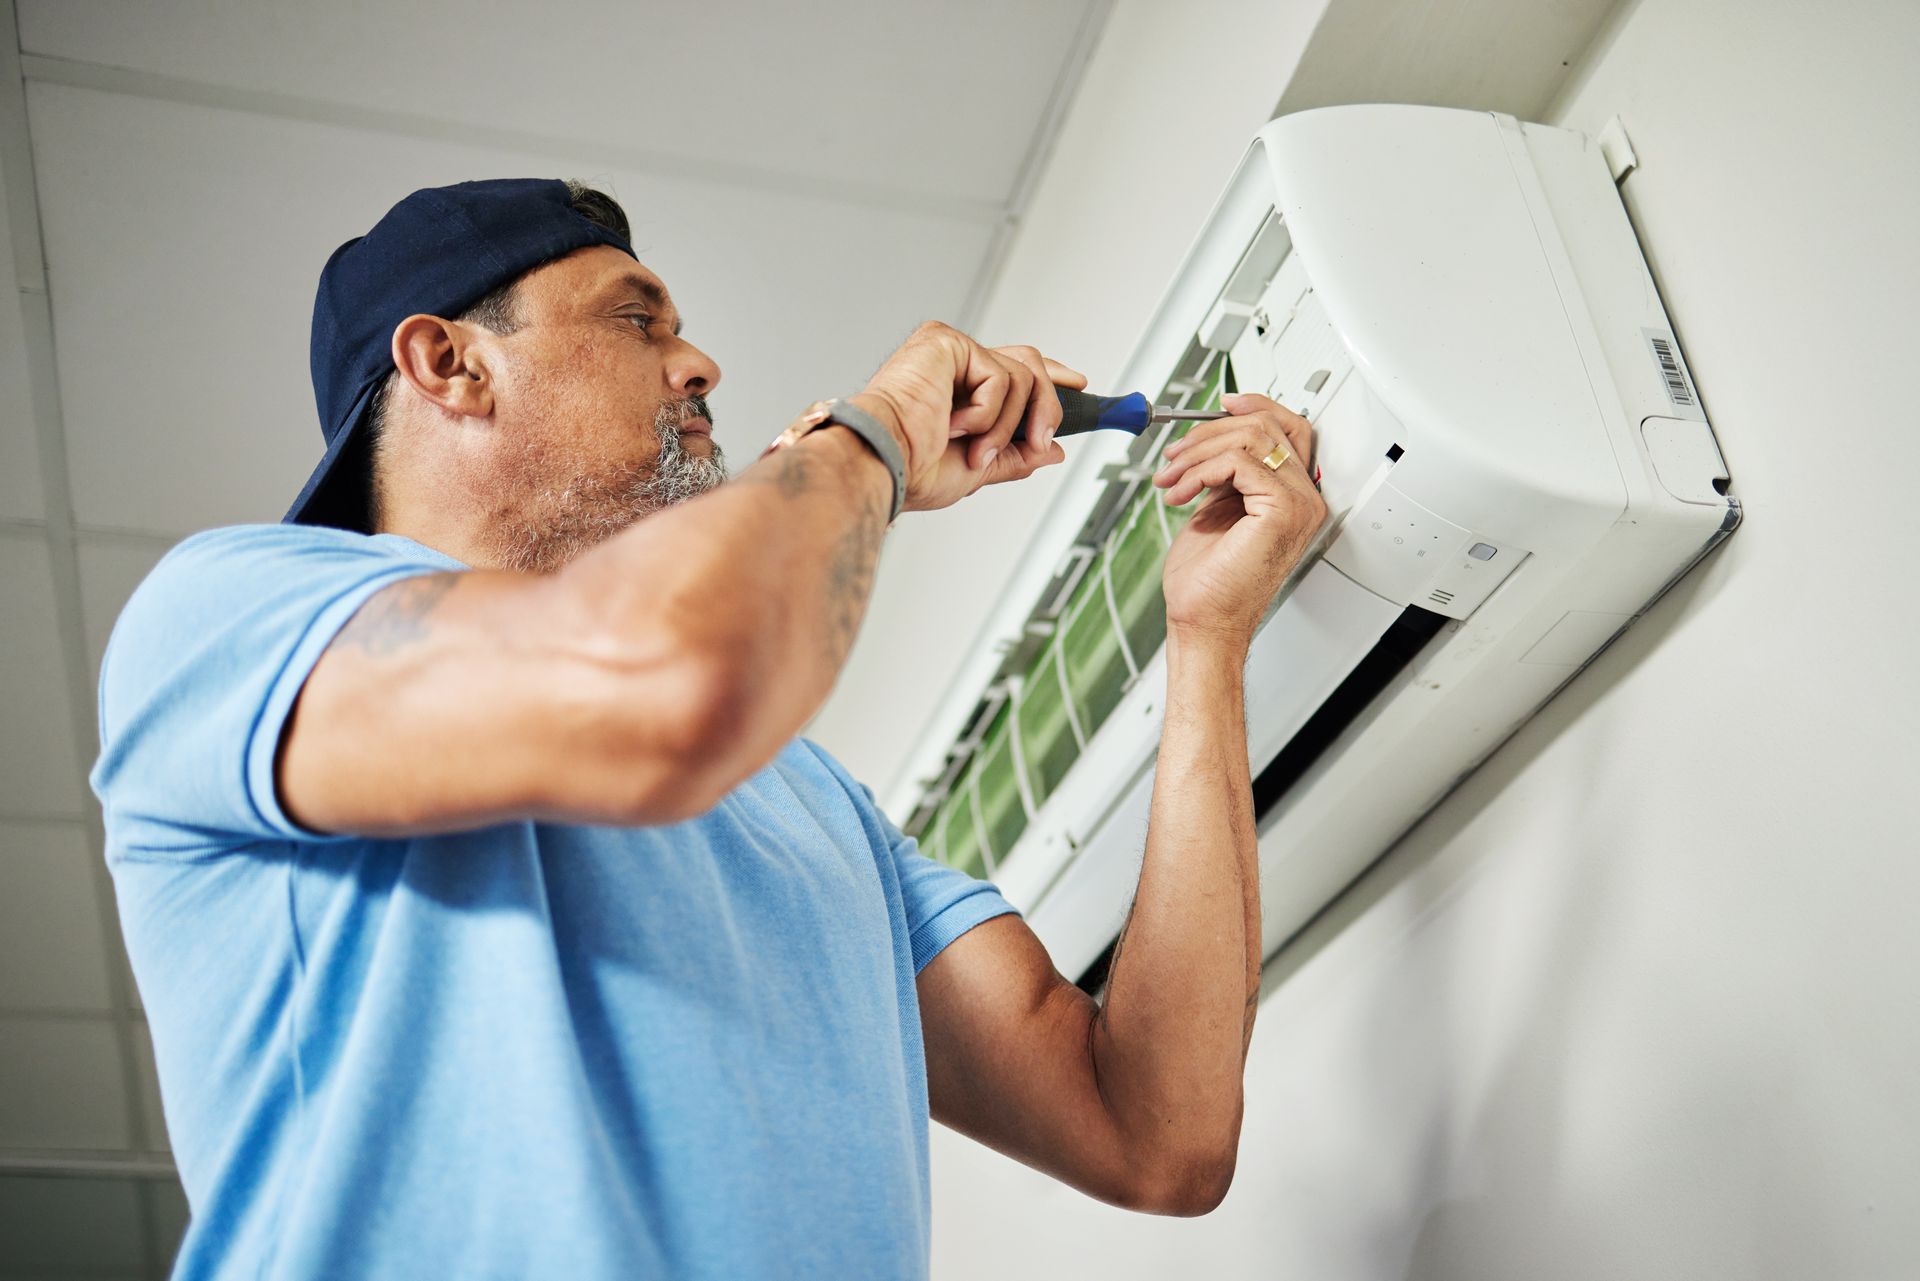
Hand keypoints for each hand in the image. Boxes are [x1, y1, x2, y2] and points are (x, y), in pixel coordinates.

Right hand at [852, 321, 1084, 512]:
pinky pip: (1001, 377)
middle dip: (1047, 405)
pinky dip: (987, 414)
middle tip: (1039, 441)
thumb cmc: (910, 468)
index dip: (1050, 376)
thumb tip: (1051, 450)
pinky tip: (955, 427)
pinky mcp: (947, 342)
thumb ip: (1014, 455)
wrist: (882, 463)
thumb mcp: (976, 469)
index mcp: (957, 386)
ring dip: (1008, 425)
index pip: (1013, 367)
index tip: (1077, 385)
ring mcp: (950, 349)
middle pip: (1027, 363)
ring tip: (977, 449)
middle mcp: (953, 362)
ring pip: (1023, 374)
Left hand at [1152, 392, 1328, 644]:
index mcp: (1294, 496)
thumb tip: (1212, 437)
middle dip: (1210, 432)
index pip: (1291, 429)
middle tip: (1175, 455)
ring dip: (1198, 452)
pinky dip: (1201, 471)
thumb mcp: (1216, 507)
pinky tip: (1181, 493)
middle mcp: (1305, 499)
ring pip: (1252, 438)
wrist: (1203, 620)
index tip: (1221, 404)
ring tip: (1171, 478)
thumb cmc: (1207, 580)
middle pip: (1269, 425)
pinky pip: (1239, 462)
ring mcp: (1299, 505)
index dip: (1257, 406)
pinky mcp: (1282, 511)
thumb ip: (1226, 472)